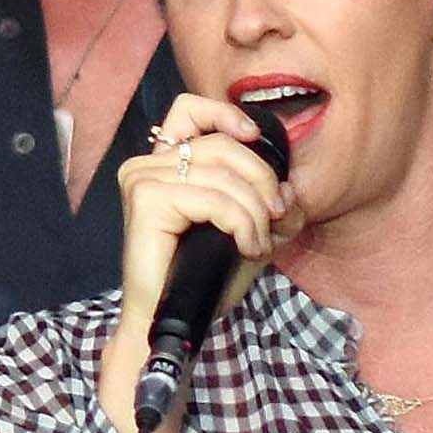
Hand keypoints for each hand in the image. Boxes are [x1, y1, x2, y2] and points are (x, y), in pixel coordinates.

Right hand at [98, 91, 299, 432]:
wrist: (171, 322)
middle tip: (274, 218)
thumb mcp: (246, 235)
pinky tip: (246, 246)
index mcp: (163, 165)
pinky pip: (214, 198)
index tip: (254, 137)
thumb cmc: (200, 281)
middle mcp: (147, 166)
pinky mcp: (147, 201)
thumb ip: (270, 209)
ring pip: (223, 174)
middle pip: (221, 146)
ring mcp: (143, 180)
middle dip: (261, 181)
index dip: (225, 113)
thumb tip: (290, 189)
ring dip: (254, 211)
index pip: (190, 110)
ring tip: (258, 243)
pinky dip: (241, 222)